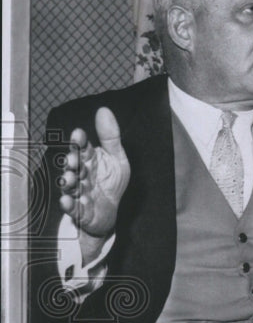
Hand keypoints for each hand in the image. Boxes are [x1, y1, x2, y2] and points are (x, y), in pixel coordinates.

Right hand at [58, 107, 129, 238]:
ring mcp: (79, 192)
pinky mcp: (80, 211)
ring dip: (68, 182)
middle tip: (73, 159)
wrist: (109, 212)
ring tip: (69, 179)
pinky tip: (66, 200)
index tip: (79, 135)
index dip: (80, 142)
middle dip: (72, 162)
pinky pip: (73, 208)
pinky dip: (69, 205)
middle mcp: (80, 174)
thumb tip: (104, 110)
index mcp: (89, 160)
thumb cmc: (110, 183)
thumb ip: (111, 137)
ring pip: (70, 186)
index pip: (82, 148)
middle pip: (74, 166)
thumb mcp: (116, 158)